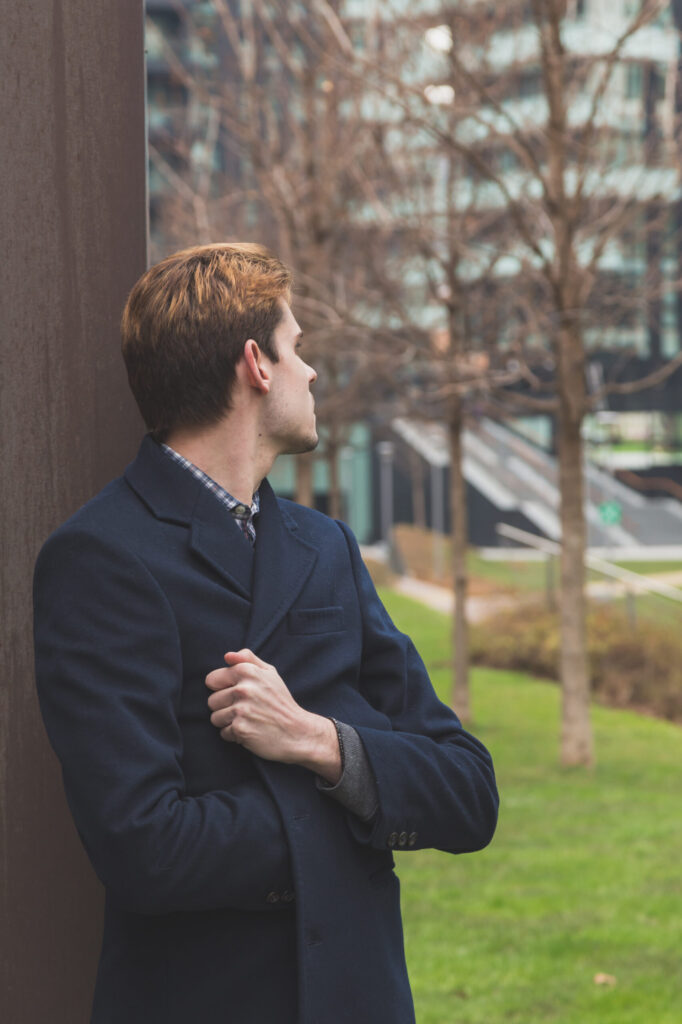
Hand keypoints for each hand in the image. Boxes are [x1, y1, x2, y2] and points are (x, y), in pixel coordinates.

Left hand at [205, 649, 341, 782]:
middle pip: (212, 701)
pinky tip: (251, 731)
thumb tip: (227, 656)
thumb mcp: (270, 674)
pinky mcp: (240, 729)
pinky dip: (235, 735)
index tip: (238, 694)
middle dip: (225, 707)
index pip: (211, 679)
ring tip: (248, 720)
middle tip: (246, 710)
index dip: (223, 688)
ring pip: (215, 718)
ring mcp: (241, 710)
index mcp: (247, 671)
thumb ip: (248, 659)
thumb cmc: (281, 702)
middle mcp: (243, 689)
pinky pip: (223, 733)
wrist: (298, 732)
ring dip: (228, 722)